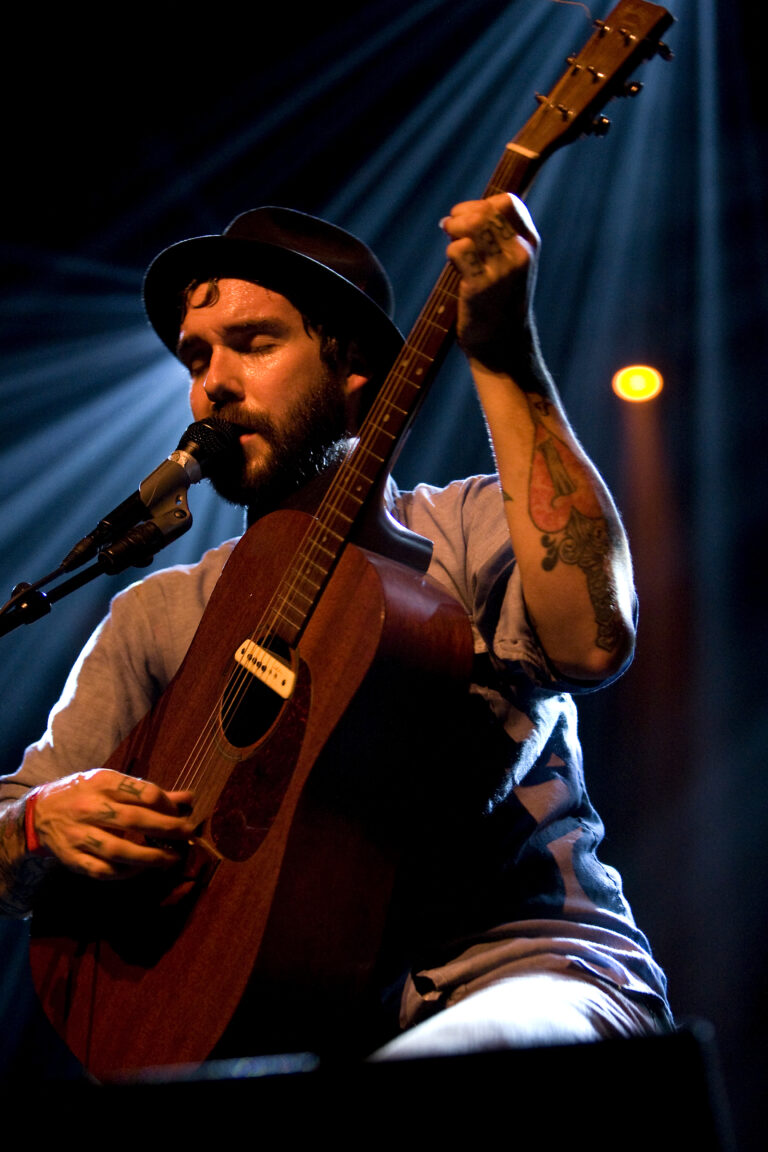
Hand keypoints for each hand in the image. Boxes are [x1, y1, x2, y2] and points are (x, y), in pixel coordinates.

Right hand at [30, 769, 195, 878]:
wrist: (39, 813)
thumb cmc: (85, 794)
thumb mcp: (111, 784)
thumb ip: (148, 792)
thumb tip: (187, 799)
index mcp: (102, 783)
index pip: (144, 793)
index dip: (167, 805)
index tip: (181, 813)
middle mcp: (89, 808)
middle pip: (134, 820)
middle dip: (166, 829)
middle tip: (187, 834)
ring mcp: (78, 835)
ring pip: (118, 849)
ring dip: (149, 857)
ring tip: (171, 859)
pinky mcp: (71, 858)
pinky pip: (101, 870)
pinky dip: (124, 873)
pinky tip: (141, 870)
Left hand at [442, 192, 539, 371]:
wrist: (503, 344)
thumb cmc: (498, 301)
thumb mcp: (508, 263)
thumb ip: (496, 236)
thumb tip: (461, 213)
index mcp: (529, 243)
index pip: (507, 202)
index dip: (481, 205)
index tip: (469, 222)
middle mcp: (520, 253)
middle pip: (485, 210)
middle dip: (460, 216)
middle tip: (451, 231)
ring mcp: (503, 269)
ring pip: (472, 225)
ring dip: (454, 233)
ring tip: (454, 250)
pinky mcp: (482, 285)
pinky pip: (459, 251)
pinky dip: (451, 255)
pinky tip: (455, 269)